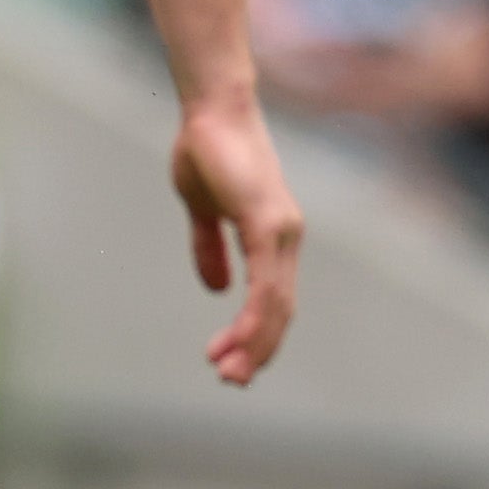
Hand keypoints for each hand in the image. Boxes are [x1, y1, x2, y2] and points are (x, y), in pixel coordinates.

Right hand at [171, 92, 303, 384]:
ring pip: (276, 305)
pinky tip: (237, 341)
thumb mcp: (202, 209)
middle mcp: (286, 237)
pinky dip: (253, 317)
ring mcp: (281, 230)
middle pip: (280, 311)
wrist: (211, 107)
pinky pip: (265, 283)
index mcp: (274, 236)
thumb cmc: (205, 149)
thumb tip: (216, 289)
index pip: (273, 299)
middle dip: (256, 350)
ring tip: (228, 372)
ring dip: (253, 344)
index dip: (255, 334)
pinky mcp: (267, 222)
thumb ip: (210, 247)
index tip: (229, 361)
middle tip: (231, 381)